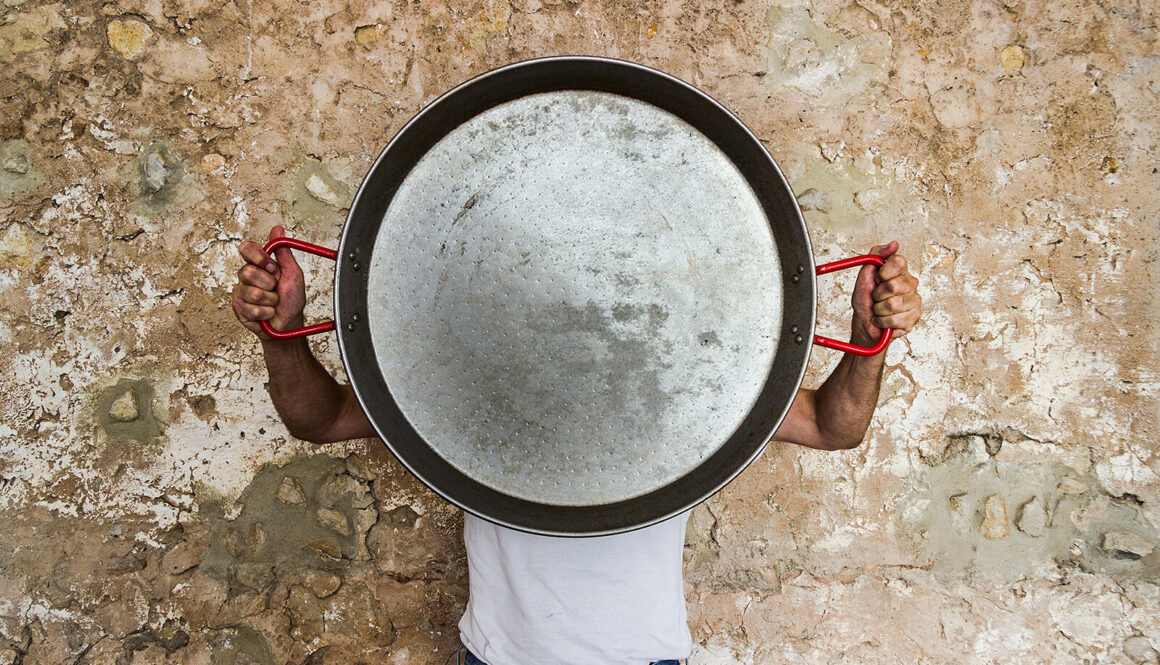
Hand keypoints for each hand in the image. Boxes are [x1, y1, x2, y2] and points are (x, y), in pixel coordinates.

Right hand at [232, 225, 306, 339]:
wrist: (288, 324)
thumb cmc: (292, 300)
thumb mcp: (293, 273)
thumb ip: (284, 252)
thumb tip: (277, 229)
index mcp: (260, 264)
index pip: (247, 249)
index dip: (257, 257)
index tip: (271, 266)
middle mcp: (248, 276)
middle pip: (247, 272)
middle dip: (268, 284)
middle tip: (275, 289)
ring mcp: (241, 292)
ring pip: (250, 292)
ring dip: (269, 301)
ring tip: (273, 303)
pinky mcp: (238, 308)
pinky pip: (250, 308)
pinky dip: (265, 313)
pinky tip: (267, 313)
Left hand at [851, 241, 921, 345]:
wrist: (865, 324)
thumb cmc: (865, 300)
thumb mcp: (865, 274)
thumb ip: (876, 255)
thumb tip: (894, 244)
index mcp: (900, 271)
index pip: (898, 262)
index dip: (883, 273)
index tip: (877, 279)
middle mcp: (911, 283)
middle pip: (893, 285)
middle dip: (877, 294)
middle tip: (876, 298)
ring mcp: (915, 300)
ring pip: (894, 304)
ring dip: (879, 310)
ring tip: (879, 310)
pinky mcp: (915, 316)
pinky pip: (896, 319)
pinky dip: (883, 321)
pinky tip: (884, 320)